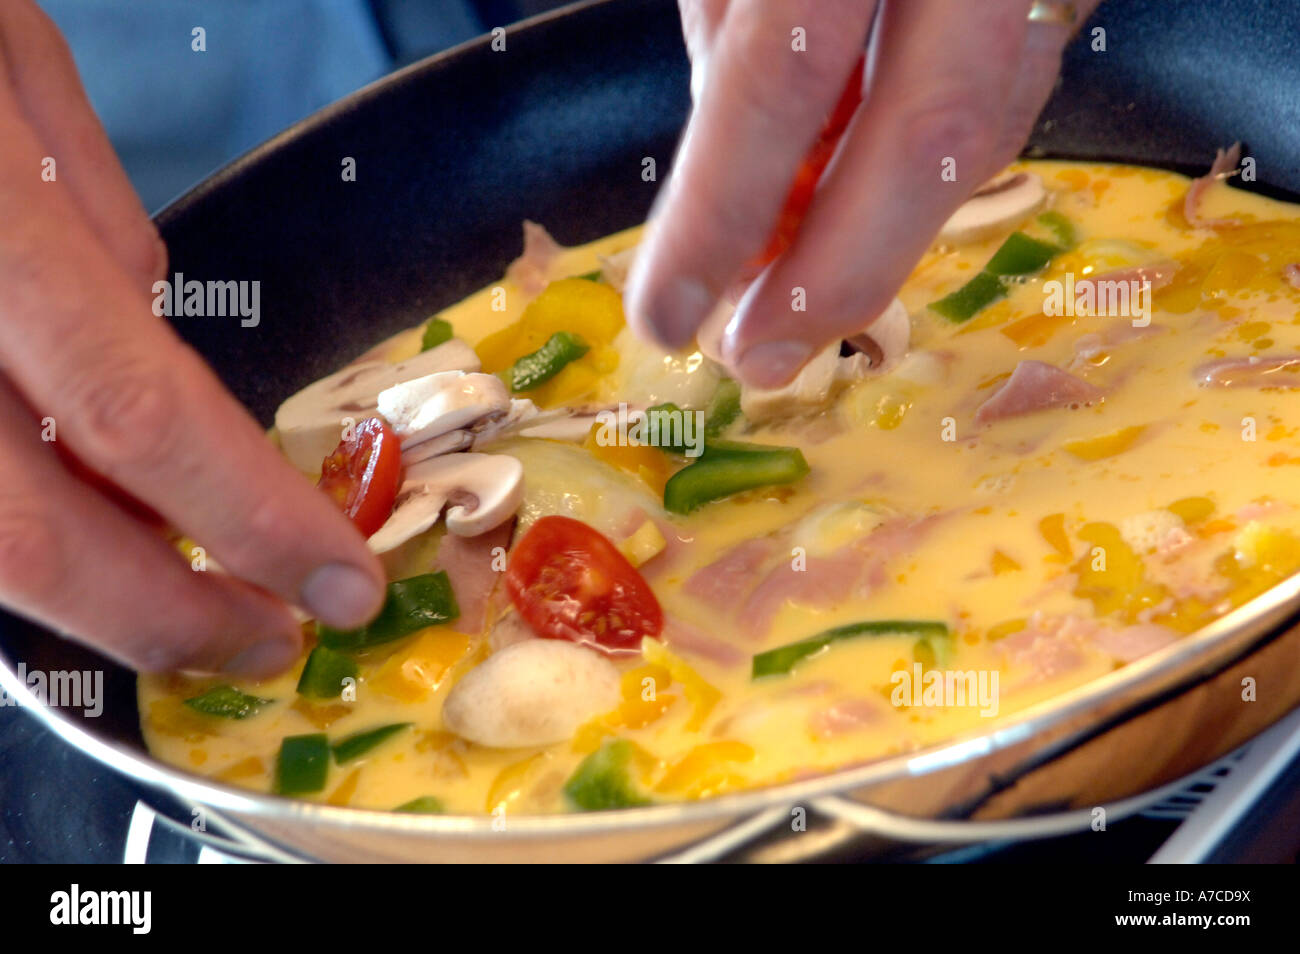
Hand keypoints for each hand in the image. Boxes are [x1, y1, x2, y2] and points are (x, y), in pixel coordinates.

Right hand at [0, 1, 384, 676]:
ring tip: (181, 593)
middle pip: (27, 540)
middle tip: (266, 641)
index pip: (136, 416)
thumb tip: (153, 331)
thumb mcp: (6, 58)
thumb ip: (89, 213)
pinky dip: (10, 532)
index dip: (249, 521)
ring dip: (86, 593)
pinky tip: (78, 518)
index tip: (338, 583)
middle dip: (168, 617)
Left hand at [625, 0, 1101, 385]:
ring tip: (797, 309)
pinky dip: (921, 174)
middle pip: (931, 128)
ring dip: (884, 237)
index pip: (780, 77)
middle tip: (759, 361)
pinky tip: (857, 217)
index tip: (665, 317)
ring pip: (985, 124)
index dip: (719, 215)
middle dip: (836, 273)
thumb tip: (743, 225)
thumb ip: (737, 58)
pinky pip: (1002, 96)